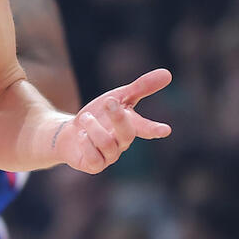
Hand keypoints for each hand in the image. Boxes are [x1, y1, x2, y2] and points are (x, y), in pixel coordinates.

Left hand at [55, 68, 171, 173]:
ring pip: (106, 143)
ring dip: (93, 126)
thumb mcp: (117, 97)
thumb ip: (140, 88)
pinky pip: (93, 157)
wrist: (69, 134)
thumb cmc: (99, 115)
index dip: (154, 129)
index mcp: (131, 127)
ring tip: (85, 118)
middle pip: (127, 133)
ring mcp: (109, 157)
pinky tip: (80, 135)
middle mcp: (122, 144)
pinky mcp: (94, 165)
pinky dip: (84, 142)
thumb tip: (168, 73)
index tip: (166, 130)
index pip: (145, 128)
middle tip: (109, 101)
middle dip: (118, 117)